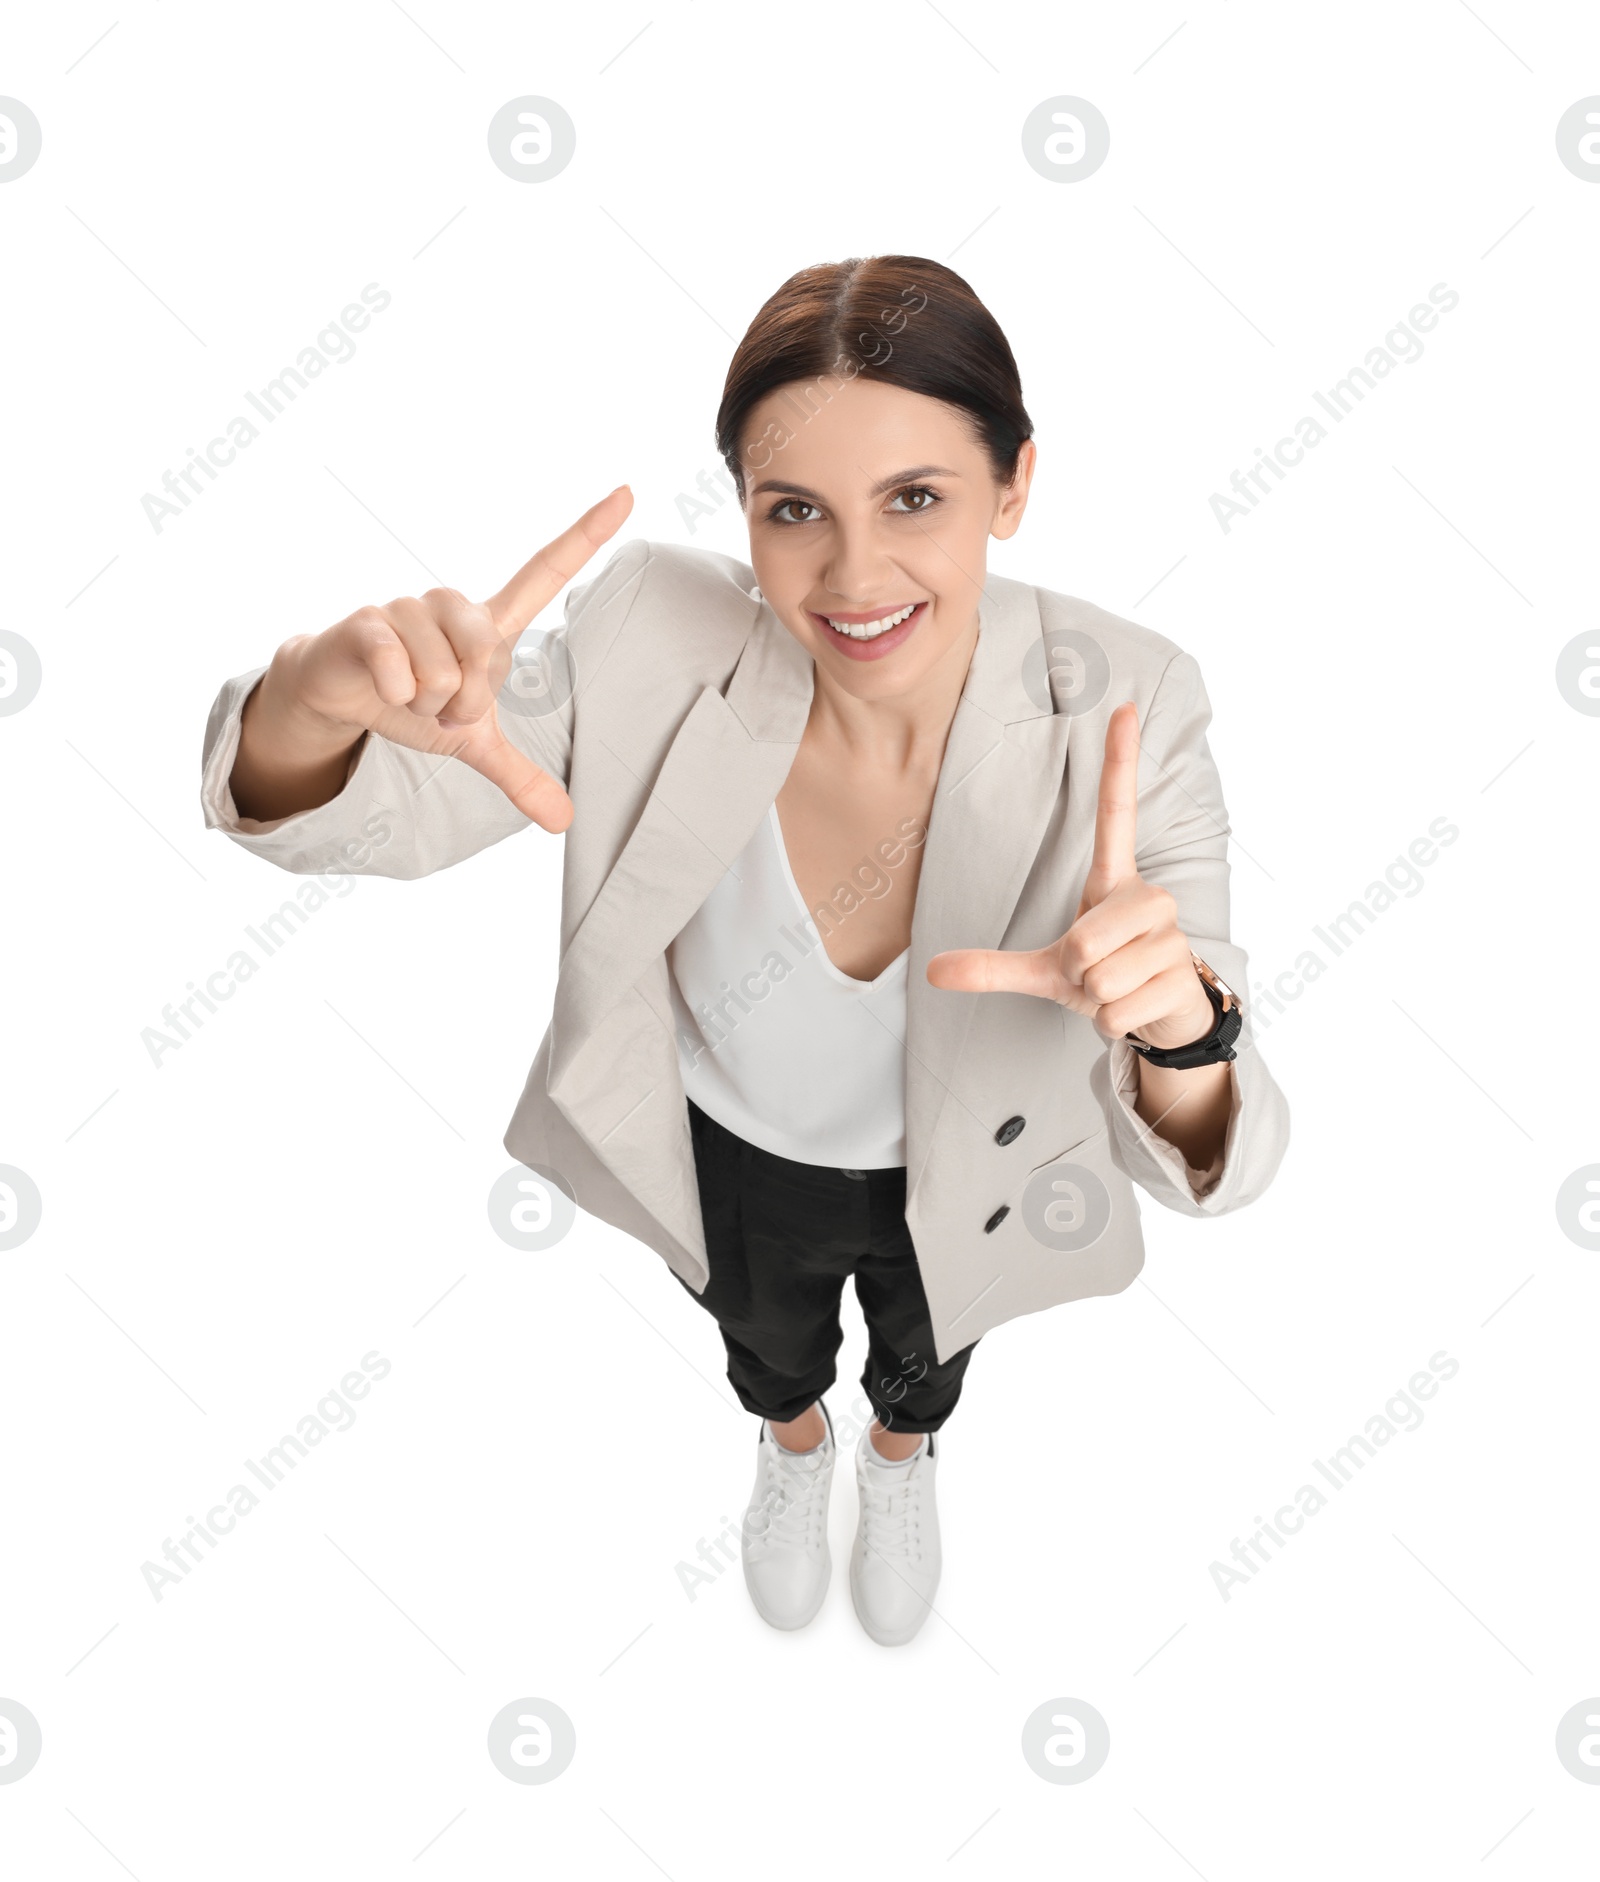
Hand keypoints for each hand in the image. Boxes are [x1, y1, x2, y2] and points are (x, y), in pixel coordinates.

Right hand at [264, 486, 632, 831]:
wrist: (340, 694)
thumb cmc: (410, 702)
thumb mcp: (469, 743)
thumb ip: (517, 775)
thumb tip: (563, 822)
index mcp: (488, 624)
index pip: (545, 570)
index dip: (586, 533)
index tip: (629, 490)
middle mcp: (454, 604)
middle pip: (486, 659)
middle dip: (462, 704)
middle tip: (438, 704)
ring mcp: (410, 606)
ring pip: (441, 673)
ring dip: (424, 704)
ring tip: (406, 693)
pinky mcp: (369, 620)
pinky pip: (399, 669)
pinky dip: (393, 693)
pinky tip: (380, 683)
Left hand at [925, 702, 1215, 1051]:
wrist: (1161, 1019)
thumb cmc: (1104, 976)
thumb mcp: (1046, 970)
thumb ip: (992, 968)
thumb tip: (931, 971)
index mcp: (1114, 882)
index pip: (1116, 814)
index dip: (1119, 762)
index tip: (1123, 706)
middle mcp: (1148, 897)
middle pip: (1081, 941)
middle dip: (1074, 972)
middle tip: (1094, 973)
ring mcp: (1171, 936)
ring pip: (1099, 978)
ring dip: (1094, 998)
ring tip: (1116, 988)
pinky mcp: (1182, 979)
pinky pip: (1115, 1009)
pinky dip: (1110, 1023)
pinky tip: (1134, 1008)